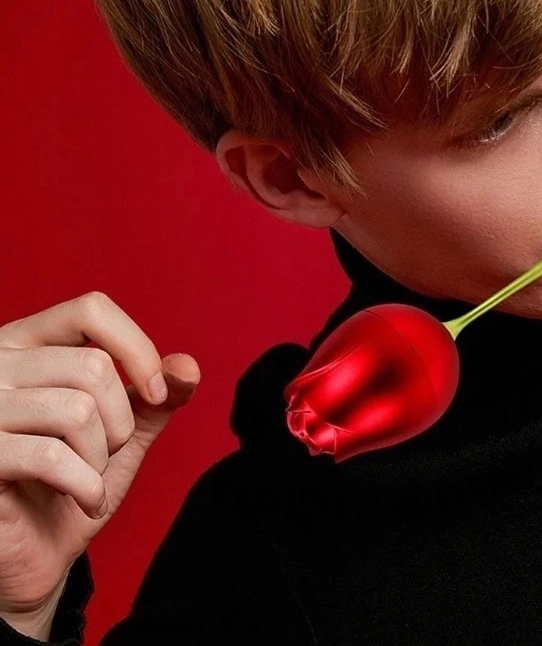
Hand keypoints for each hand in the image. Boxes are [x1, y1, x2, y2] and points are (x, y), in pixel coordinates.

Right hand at [0, 292, 199, 638]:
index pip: (91, 311)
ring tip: (88, 476)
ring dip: (101, 456)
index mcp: (29, 344)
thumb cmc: (74, 483)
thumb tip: (189, 367)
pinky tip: (86, 501)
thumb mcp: (125, 431)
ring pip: (76, 409)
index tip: (156, 394)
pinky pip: (50, 457)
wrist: (34, 554)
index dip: (137, 350)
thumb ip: (156, 396)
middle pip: (93, 366)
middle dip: (120, 421)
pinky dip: (87, 486)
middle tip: (105, 454)